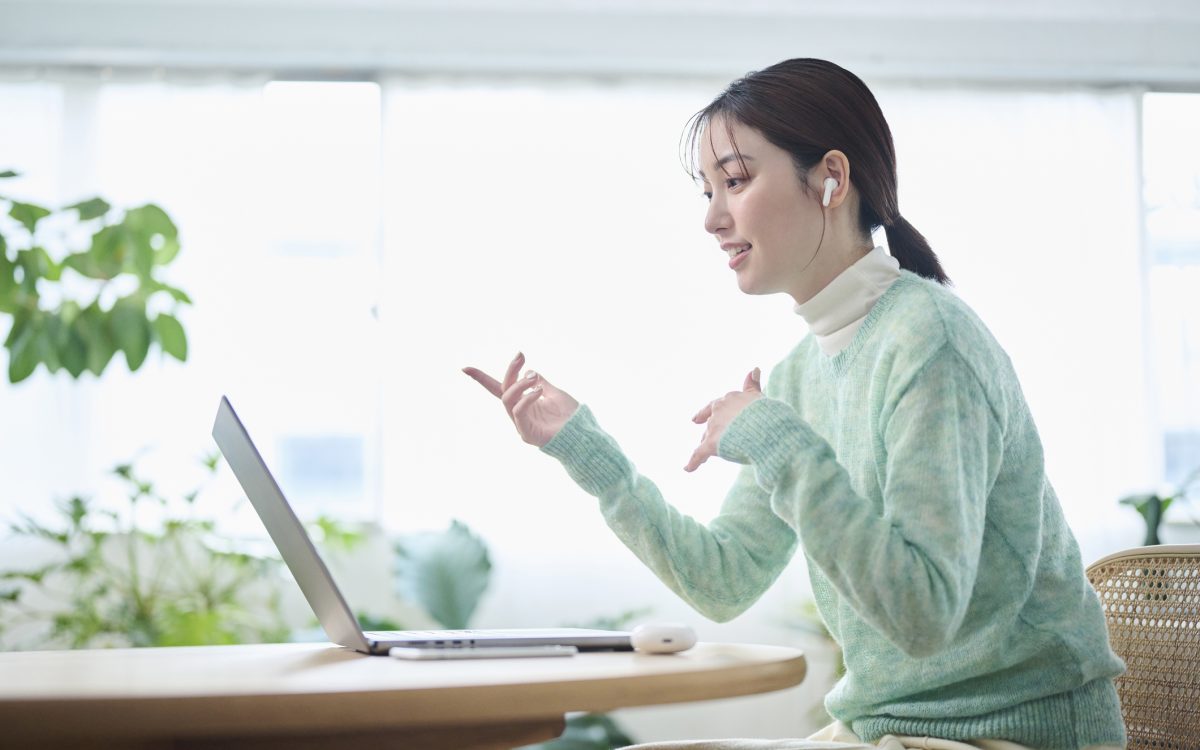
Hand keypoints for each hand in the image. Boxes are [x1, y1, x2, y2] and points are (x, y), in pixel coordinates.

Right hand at [462, 352, 579, 447]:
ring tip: (533, 377)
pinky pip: (519, 412)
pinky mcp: (527, 433)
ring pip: (508, 400)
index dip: (482, 379)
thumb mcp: (554, 393)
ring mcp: (521, 424)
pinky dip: (526, 398)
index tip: (465, 368)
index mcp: (523, 404)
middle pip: (503, 390)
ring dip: (518, 384)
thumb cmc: (571, 417)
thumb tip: (529, 371)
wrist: (583, 434)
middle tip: (520, 357)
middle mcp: (518, 414)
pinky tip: (538, 390)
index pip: (498, 389)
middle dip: (509, 371)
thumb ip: (540, 383)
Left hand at [684, 368, 761, 471]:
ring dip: (707, 446)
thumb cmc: (767, 413)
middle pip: (711, 423)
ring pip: (706, 438)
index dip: (708, 413)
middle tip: (708, 439)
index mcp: (730, 398)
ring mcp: (714, 427)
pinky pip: (698, 454)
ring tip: (706, 457)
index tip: (697, 418)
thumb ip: (753, 385)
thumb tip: (755, 368)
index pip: (717, 406)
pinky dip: (693, 462)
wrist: (766, 427)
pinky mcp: (711, 444)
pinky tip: (687, 468)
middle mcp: (718, 409)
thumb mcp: (759, 397)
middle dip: (711, 431)